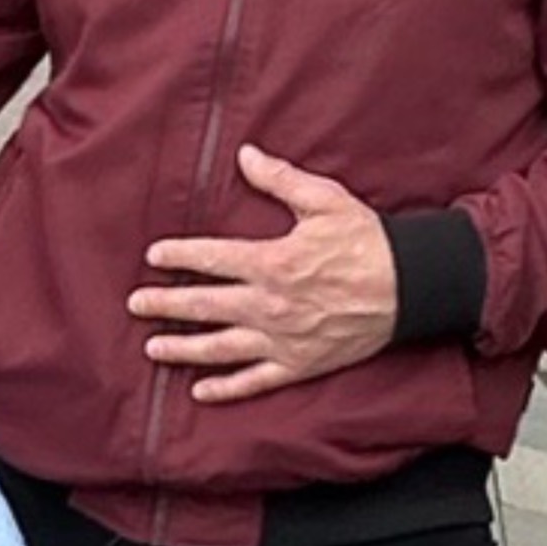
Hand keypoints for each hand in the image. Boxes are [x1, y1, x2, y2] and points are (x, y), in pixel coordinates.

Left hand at [129, 147, 399, 404]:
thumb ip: (280, 179)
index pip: (211, 259)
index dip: (179, 257)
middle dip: (165, 304)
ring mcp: (282, 340)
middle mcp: (269, 305)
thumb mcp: (325, 200)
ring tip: (153, 348)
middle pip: (205, 306)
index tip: (154, 257)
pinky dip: (226, 389)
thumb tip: (245, 155)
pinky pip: (255, 381)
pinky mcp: (299, 364)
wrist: (411, 287)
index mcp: (272, 262)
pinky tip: (200, 391)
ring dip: (183, 348)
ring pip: (220, 348)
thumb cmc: (368, 240)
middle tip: (135, 305)